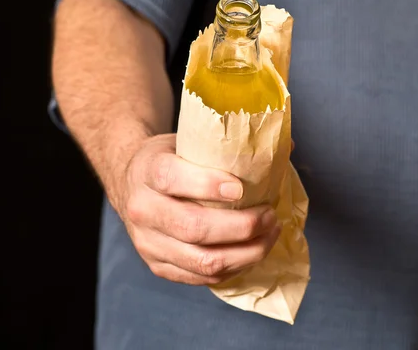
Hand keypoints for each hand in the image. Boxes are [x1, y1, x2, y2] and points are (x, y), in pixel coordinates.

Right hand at [114, 133, 280, 285]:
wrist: (130, 182)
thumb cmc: (169, 158)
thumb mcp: (189, 140)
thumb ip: (229, 144)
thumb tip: (286, 146)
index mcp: (147, 171)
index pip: (172, 178)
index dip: (208, 184)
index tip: (241, 188)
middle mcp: (142, 209)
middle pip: (193, 227)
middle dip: (241, 226)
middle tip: (269, 215)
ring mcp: (147, 242)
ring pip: (202, 260)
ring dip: (246, 252)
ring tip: (269, 234)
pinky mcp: (157, 266)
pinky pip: (201, 277)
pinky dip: (233, 267)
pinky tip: (251, 251)